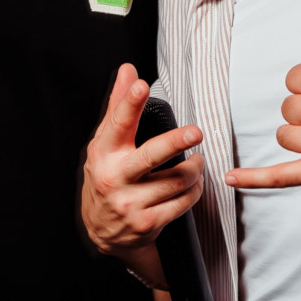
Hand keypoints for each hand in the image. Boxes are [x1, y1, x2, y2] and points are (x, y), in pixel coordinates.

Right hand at [80, 65, 204, 275]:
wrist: (100, 230)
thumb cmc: (108, 176)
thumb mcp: (106, 144)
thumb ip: (119, 107)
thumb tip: (129, 70)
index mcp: (104, 153)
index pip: (117, 124)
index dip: (129, 103)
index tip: (142, 85)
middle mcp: (115, 178)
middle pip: (150, 156)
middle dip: (175, 142)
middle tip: (196, 132)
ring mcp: (130, 203)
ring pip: (176, 180)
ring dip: (195, 169)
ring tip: (199, 160)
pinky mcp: (147, 223)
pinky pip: (182, 202)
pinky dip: (195, 190)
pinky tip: (195, 183)